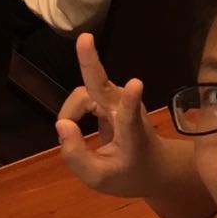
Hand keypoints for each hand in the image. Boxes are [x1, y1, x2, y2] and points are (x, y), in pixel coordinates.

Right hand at [56, 34, 156, 196]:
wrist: (154, 166)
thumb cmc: (131, 174)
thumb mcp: (99, 179)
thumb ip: (76, 156)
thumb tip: (62, 125)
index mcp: (131, 133)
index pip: (130, 115)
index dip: (130, 100)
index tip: (135, 84)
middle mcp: (125, 109)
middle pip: (101, 85)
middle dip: (91, 62)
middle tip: (84, 38)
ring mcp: (119, 99)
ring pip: (84, 92)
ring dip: (70, 111)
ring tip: (68, 136)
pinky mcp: (111, 97)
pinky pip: (84, 96)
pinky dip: (73, 112)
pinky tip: (72, 128)